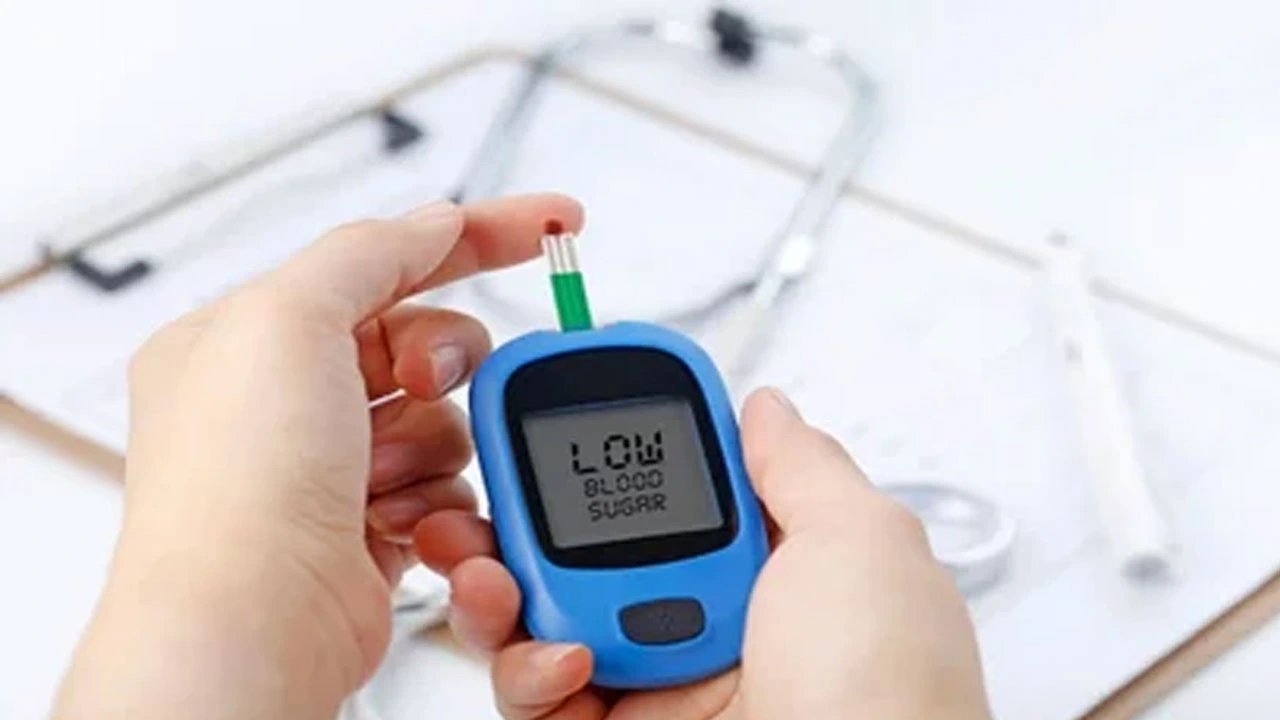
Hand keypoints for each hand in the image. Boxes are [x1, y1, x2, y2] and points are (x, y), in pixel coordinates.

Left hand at [53, 194, 582, 719]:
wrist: (254, 628)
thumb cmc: (237, 489)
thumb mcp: (289, 320)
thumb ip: (370, 253)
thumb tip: (435, 224)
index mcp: (248, 335)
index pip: (380, 258)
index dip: (474, 236)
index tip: (553, 225)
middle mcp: (285, 401)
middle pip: (421, 340)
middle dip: (441, 360)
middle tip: (421, 379)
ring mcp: (328, 468)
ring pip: (445, 418)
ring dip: (433, 442)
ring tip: (387, 473)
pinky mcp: (368, 526)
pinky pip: (447, 486)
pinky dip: (438, 500)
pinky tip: (398, 519)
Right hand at [417, 389, 991, 719]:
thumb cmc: (888, 691)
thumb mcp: (861, 542)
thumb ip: (799, 466)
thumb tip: (764, 409)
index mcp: (773, 564)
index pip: (673, 489)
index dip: (613, 453)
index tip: (557, 421)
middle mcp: (712, 619)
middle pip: (588, 551)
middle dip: (523, 522)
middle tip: (486, 502)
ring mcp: (662, 685)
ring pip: (545, 622)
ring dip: (501, 591)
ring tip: (489, 575)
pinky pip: (541, 696)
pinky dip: (529, 672)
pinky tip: (559, 659)